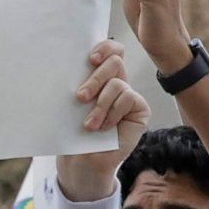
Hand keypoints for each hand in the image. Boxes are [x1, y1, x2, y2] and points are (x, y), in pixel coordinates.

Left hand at [56, 40, 149, 201]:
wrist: (83, 160)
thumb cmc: (74, 132)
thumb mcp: (72, 104)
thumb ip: (78, 83)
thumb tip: (68, 62)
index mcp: (101, 76)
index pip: (110, 50)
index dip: (105, 47)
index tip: (90, 59)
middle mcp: (117, 82)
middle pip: (115, 61)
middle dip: (96, 78)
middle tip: (80, 97)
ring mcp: (129, 96)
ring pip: (118, 83)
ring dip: (100, 105)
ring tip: (89, 124)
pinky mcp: (140, 109)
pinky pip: (128, 97)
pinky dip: (113, 112)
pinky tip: (105, 127)